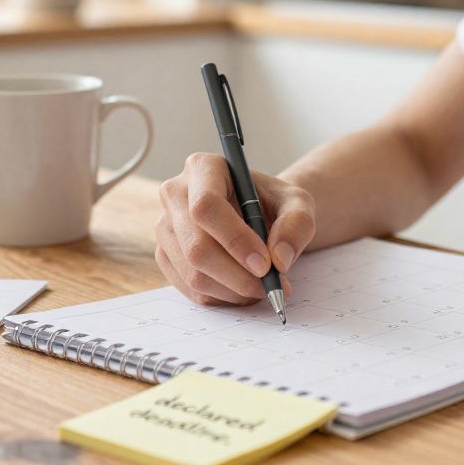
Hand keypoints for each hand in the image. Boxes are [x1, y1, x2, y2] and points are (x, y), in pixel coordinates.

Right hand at [154, 153, 316, 305]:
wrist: (260, 214)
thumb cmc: (274, 203)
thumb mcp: (298, 203)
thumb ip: (296, 225)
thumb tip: (279, 260)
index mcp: (203, 168)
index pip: (206, 206)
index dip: (235, 240)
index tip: (265, 264)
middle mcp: (175, 194)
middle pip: (196, 246)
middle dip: (237, 275)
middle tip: (269, 285)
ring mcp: (165, 227)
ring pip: (192, 273)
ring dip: (233, 290)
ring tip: (261, 287)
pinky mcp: (166, 255)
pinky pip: (189, 288)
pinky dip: (221, 297)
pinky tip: (243, 288)